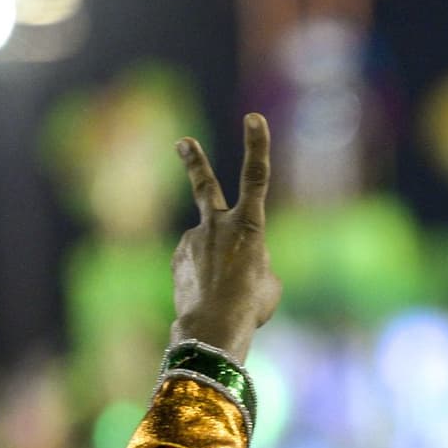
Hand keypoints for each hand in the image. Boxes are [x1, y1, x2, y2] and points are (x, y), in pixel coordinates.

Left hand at [169, 113, 281, 361]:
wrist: (212, 329)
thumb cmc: (250, 307)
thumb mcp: (269, 282)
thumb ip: (256, 261)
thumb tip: (237, 260)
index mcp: (250, 226)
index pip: (256, 177)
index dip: (257, 146)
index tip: (253, 118)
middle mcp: (217, 225)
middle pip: (204, 185)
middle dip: (194, 161)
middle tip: (182, 141)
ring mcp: (193, 240)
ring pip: (209, 248)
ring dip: (218, 267)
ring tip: (225, 294)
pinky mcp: (178, 258)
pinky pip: (196, 264)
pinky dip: (205, 278)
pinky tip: (209, 297)